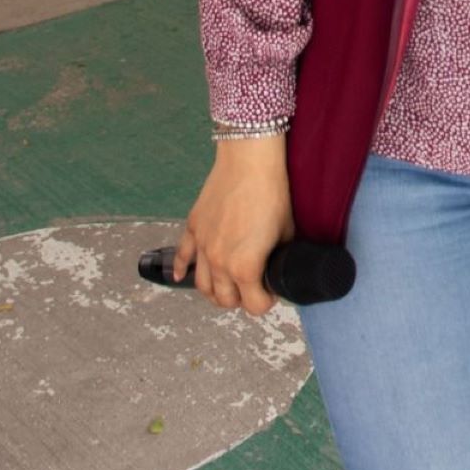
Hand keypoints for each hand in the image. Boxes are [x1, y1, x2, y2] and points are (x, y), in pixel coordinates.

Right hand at [174, 135, 295, 315]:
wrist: (249, 162)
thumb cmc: (272, 193)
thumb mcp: (286, 231)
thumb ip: (279, 254)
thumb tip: (279, 264)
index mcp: (245, 267)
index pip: (253, 306)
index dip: (265, 303)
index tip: (271, 294)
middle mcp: (219, 263)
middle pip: (224, 300)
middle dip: (240, 300)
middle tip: (252, 289)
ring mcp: (202, 246)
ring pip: (202, 286)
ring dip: (215, 291)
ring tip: (228, 287)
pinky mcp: (193, 229)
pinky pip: (182, 257)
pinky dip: (182, 269)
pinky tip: (183, 275)